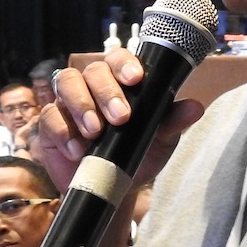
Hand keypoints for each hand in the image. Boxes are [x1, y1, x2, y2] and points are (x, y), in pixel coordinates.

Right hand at [35, 56, 203, 194]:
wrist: (115, 188)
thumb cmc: (138, 153)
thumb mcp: (160, 139)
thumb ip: (173, 121)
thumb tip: (195, 107)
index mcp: (120, 82)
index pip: (117, 58)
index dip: (124, 64)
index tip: (135, 78)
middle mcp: (92, 85)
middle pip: (92, 70)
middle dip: (106, 92)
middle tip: (120, 117)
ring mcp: (69, 103)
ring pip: (66, 83)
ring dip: (82, 105)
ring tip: (95, 131)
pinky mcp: (51, 125)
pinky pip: (51, 117)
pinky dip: (64, 132)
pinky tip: (78, 150)